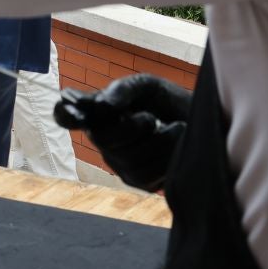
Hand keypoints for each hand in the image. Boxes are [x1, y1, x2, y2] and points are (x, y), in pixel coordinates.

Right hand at [52, 74, 192, 191]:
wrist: (202, 123)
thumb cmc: (168, 102)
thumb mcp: (147, 86)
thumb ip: (124, 89)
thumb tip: (102, 105)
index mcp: (98, 112)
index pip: (66, 115)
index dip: (65, 114)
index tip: (71, 110)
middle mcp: (102, 139)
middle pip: (102, 139)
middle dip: (130, 128)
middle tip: (150, 117)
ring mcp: (118, 163)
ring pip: (127, 159)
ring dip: (157, 141)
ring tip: (175, 127)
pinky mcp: (139, 181)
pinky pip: (146, 174)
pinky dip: (167, 156)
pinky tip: (176, 143)